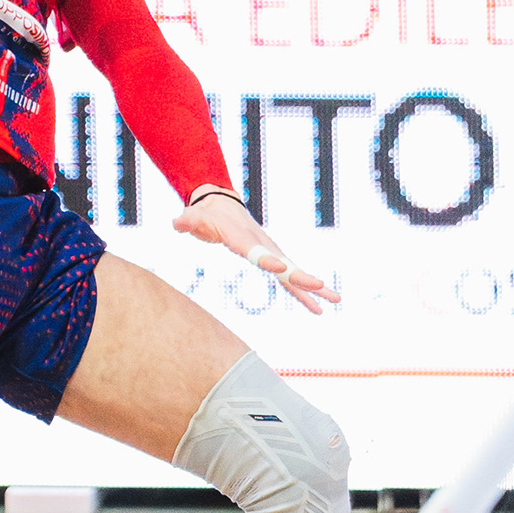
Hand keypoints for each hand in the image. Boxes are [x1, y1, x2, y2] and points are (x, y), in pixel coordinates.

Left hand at [173, 191, 335, 313]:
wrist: (222, 204)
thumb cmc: (205, 214)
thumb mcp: (193, 217)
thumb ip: (187, 220)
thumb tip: (178, 222)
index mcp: (244, 239)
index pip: (258, 252)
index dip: (268, 260)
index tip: (282, 269)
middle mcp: (263, 246)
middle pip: (286, 264)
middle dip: (302, 277)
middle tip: (321, 286)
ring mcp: (272, 253)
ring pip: (295, 273)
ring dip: (314, 289)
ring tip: (336, 301)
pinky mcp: (274, 259)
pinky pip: (291, 279)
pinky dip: (306, 293)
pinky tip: (320, 308)